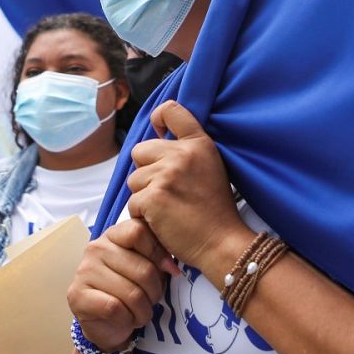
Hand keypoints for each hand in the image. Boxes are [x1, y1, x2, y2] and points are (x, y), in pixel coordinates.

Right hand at [66, 218, 173, 351]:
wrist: (106, 323)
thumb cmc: (129, 290)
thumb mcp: (146, 267)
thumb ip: (157, 257)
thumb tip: (172, 267)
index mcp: (113, 236)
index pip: (138, 231)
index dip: (158, 253)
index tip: (167, 270)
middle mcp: (95, 248)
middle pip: (142, 268)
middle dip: (155, 291)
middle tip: (153, 300)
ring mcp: (84, 271)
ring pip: (131, 292)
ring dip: (143, 309)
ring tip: (141, 312)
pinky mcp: (77, 295)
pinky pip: (115, 307)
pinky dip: (128, 318)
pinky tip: (127, 318)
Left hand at [126, 101, 248, 274]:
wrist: (221, 242)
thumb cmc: (214, 210)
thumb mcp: (210, 167)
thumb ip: (187, 151)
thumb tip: (158, 136)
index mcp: (199, 144)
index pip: (171, 110)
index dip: (159, 118)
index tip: (160, 131)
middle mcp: (182, 155)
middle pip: (140, 150)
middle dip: (146, 171)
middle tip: (166, 190)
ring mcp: (166, 175)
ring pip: (134, 180)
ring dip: (143, 196)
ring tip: (167, 208)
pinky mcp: (153, 198)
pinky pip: (132, 202)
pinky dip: (142, 215)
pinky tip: (162, 221)